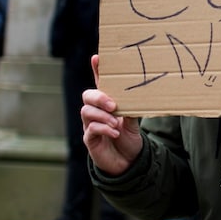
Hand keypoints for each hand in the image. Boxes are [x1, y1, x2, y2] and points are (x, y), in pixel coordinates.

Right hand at [81, 54, 142, 174]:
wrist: (129, 162)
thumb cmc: (129, 139)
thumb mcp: (133, 122)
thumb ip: (131, 110)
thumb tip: (134, 100)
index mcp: (107, 104)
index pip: (100, 84)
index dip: (97, 70)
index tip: (97, 57)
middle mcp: (96, 112)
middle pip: (87, 96)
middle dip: (99, 98)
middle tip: (113, 105)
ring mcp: (90, 125)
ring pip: (86, 111)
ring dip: (102, 115)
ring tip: (116, 122)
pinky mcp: (90, 139)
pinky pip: (91, 129)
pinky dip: (103, 129)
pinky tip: (115, 132)